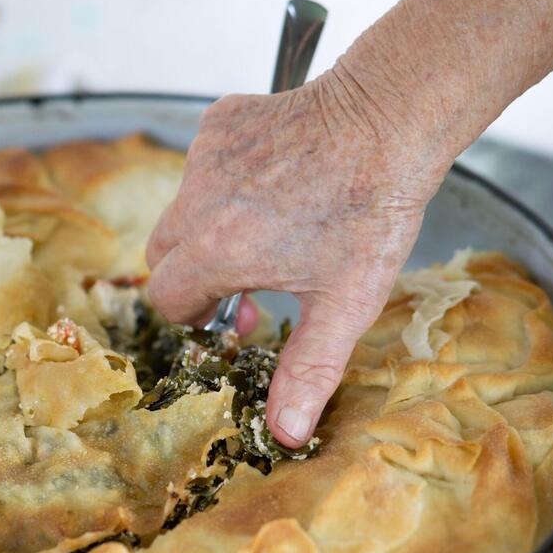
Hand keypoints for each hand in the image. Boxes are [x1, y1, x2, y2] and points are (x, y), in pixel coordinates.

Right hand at [146, 71, 451, 447]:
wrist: (390, 118)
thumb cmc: (372, 211)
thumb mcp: (345, 303)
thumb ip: (307, 371)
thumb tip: (283, 434)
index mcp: (218, 250)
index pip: (169, 300)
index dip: (199, 316)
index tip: (237, 315)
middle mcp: (198, 201)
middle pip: (162, 256)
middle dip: (196, 275)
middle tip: (249, 278)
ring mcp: (205, 156)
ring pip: (182, 210)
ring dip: (211, 228)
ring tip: (270, 226)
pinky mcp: (219, 122)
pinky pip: (202, 166)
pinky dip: (225, 182)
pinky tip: (273, 181)